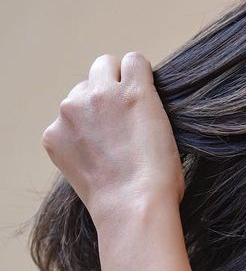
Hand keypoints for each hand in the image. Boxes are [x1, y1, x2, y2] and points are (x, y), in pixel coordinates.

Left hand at [41, 52, 184, 223]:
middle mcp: (99, 92)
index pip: (133, 61)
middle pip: (101, 67)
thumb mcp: (166, 132)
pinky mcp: (54, 134)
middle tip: (119, 118)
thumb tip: (134, 104)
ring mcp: (71, 112)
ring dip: (89, 111)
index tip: (138, 97)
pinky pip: (62, 125)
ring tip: (105, 145)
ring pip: (79, 95)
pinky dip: (73, 138)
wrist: (133, 210)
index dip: (137, 79)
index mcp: (134, 90)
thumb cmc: (159, 180)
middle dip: (110, 86)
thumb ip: (147, 105)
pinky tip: (90, 159)